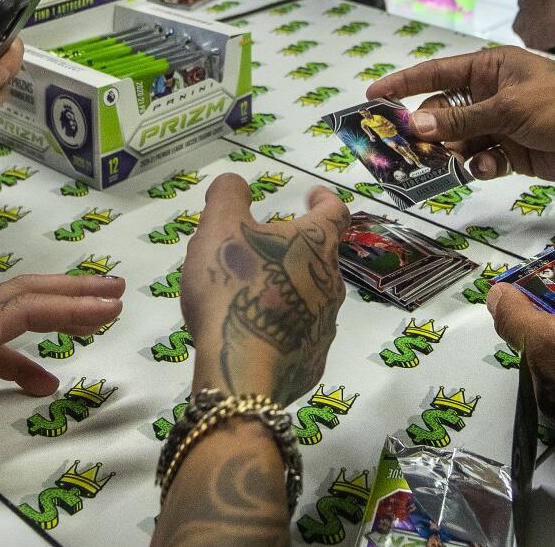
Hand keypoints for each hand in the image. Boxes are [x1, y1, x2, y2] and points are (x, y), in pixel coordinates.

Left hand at [0, 273, 123, 491]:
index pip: (20, 307)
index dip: (68, 304)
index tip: (110, 304)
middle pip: (20, 300)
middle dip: (70, 294)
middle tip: (115, 291)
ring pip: (10, 323)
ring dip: (54, 318)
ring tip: (93, 320)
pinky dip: (24, 360)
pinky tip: (41, 381)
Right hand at [180, 175, 347, 405]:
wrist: (240, 371)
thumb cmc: (233, 288)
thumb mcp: (219, 228)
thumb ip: (227, 197)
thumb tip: (236, 182)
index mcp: (316, 245)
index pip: (335, 212)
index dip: (324, 200)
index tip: (312, 196)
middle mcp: (332, 284)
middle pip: (320, 259)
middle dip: (294, 252)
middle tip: (258, 252)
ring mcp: (326, 328)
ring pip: (311, 300)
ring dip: (288, 292)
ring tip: (250, 296)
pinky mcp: (312, 364)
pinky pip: (299, 340)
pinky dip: (282, 332)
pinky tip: (254, 337)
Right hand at [366, 45, 554, 182]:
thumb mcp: (509, 109)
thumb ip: (461, 121)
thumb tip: (414, 126)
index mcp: (489, 68)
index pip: (436, 72)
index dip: (403, 83)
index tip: (373, 95)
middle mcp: (489, 94)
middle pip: (441, 114)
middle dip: (427, 132)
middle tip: (408, 151)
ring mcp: (499, 124)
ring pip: (458, 141)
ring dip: (454, 153)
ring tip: (455, 163)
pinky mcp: (511, 152)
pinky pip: (480, 160)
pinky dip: (480, 166)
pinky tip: (491, 168)